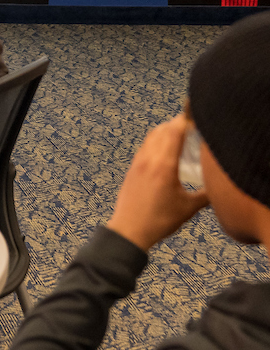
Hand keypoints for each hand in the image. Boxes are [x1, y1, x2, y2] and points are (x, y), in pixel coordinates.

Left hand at [106, 115, 209, 250]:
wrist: (129, 229)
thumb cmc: (159, 220)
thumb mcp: (189, 207)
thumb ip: (207, 195)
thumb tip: (220, 186)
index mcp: (164, 165)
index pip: (174, 132)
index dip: (185, 122)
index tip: (197, 120)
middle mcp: (148, 159)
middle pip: (162, 130)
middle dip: (177, 124)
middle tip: (192, 125)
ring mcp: (137, 162)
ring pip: (151, 136)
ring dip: (165, 131)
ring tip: (180, 134)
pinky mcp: (132, 168)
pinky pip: (144, 146)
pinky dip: (155, 141)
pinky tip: (164, 150)